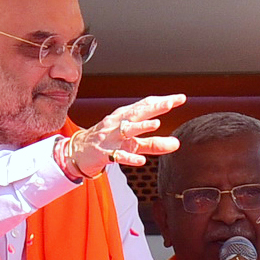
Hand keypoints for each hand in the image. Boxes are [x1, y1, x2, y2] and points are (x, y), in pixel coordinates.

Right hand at [58, 94, 183, 178]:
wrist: (79, 152)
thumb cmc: (109, 142)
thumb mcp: (133, 142)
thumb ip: (155, 143)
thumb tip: (177, 144)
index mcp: (125, 116)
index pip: (145, 105)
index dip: (162, 102)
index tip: (180, 99)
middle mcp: (118, 123)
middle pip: (137, 113)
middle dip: (153, 108)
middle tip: (169, 104)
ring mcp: (111, 137)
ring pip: (127, 130)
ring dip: (141, 127)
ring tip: (156, 124)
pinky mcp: (105, 153)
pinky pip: (118, 155)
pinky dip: (129, 157)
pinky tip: (141, 161)